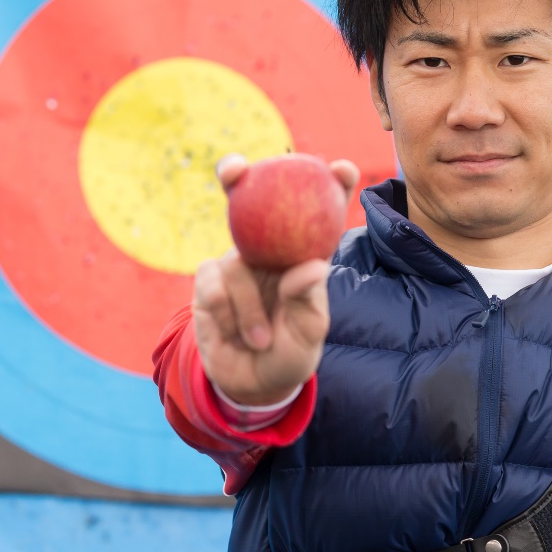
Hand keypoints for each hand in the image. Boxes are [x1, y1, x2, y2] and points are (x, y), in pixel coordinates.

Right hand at [192, 155, 360, 405]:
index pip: (320, 210)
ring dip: (248, 308)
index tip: (342, 168)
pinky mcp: (209, 282)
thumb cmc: (291, 353)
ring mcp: (237, 263)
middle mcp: (268, 250)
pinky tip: (234, 336)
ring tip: (261, 340)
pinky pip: (212, 285)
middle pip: (251, 198)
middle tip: (234, 169)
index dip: (332, 183)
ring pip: (235, 264)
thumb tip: (312, 266)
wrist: (252, 383)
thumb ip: (308, 301)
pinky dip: (225, 314)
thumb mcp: (309, 333)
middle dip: (235, 173)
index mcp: (304, 253)